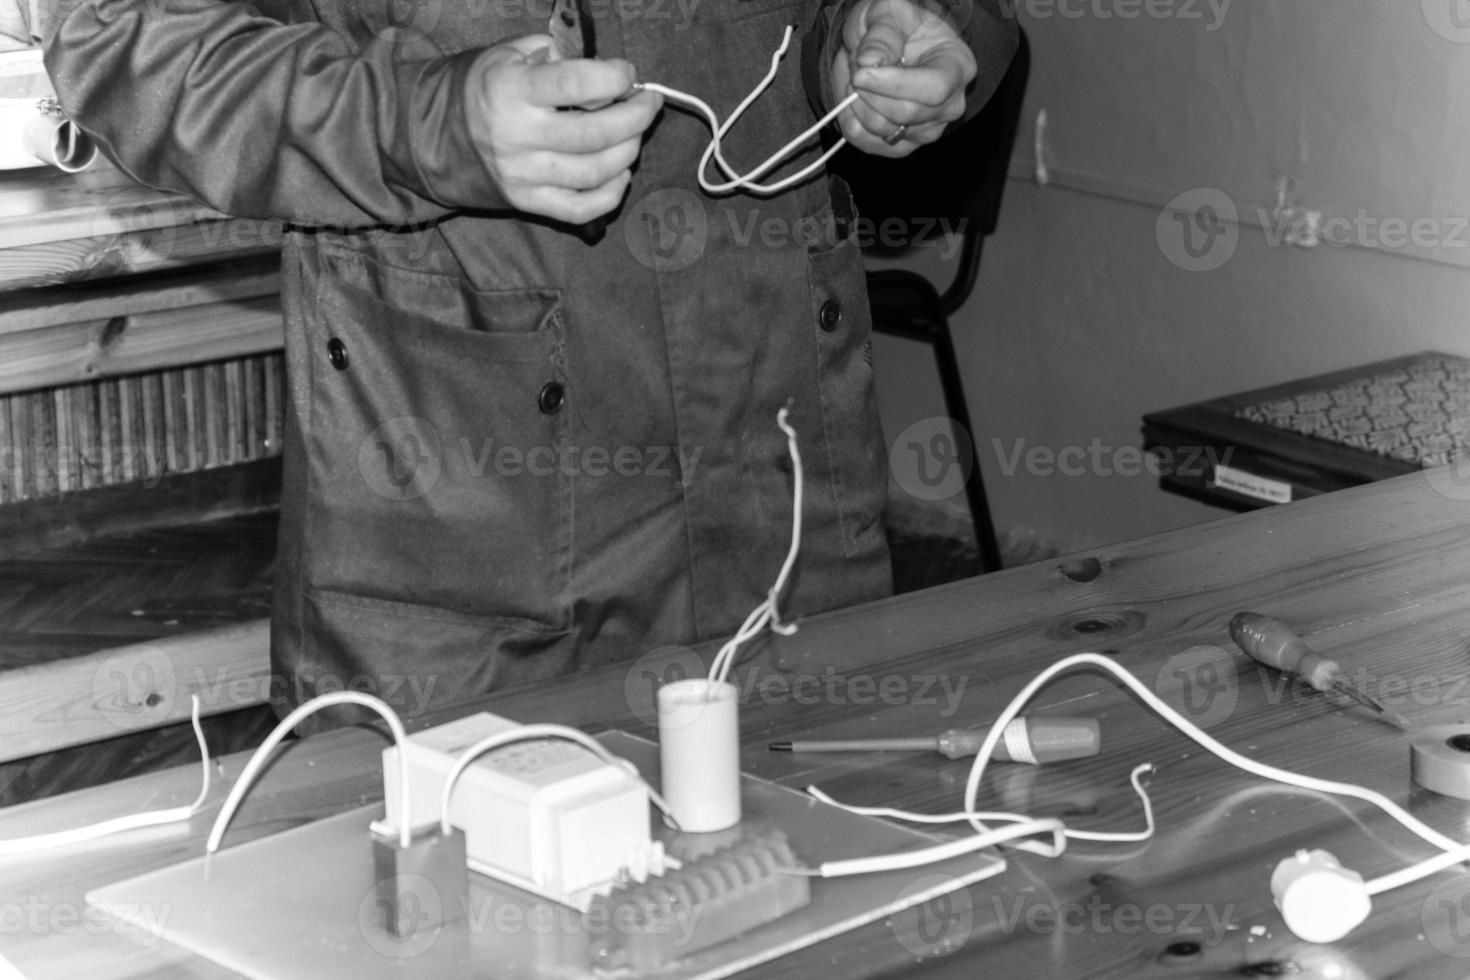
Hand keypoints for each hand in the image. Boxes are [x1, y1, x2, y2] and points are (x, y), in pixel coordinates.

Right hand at [465, 35, 662, 223]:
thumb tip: (608, 74)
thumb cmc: (494, 86)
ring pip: (594, 173)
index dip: (613, 78)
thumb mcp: (515, 53)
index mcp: (512, 90)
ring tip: (634, 134)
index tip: (628, 75)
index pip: (574, 84)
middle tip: (648, 104)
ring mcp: (523, 175)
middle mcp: (516, 136)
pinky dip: (612, 194)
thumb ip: (560, 55)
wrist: (447, 130)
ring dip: (629, 152)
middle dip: (636, 118)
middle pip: (594, 135)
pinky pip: (581, 209)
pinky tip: (620, 172)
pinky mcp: (528, 202)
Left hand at [830, 0, 976, 156]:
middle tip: (854, 61)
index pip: (934, 88)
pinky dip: (847, 116)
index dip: (894, 84)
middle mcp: (949, 106)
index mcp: (958, 67)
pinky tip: (851, 94)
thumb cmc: (896, 25)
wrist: (890, 44)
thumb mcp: (889, 13)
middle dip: (867, 89)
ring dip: (853, 99)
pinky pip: (864, 141)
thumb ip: (883, 34)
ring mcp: (926, 131)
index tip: (860, 72)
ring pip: (880, 129)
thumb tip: (870, 62)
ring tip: (854, 71)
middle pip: (904, 113)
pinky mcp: (900, 147)